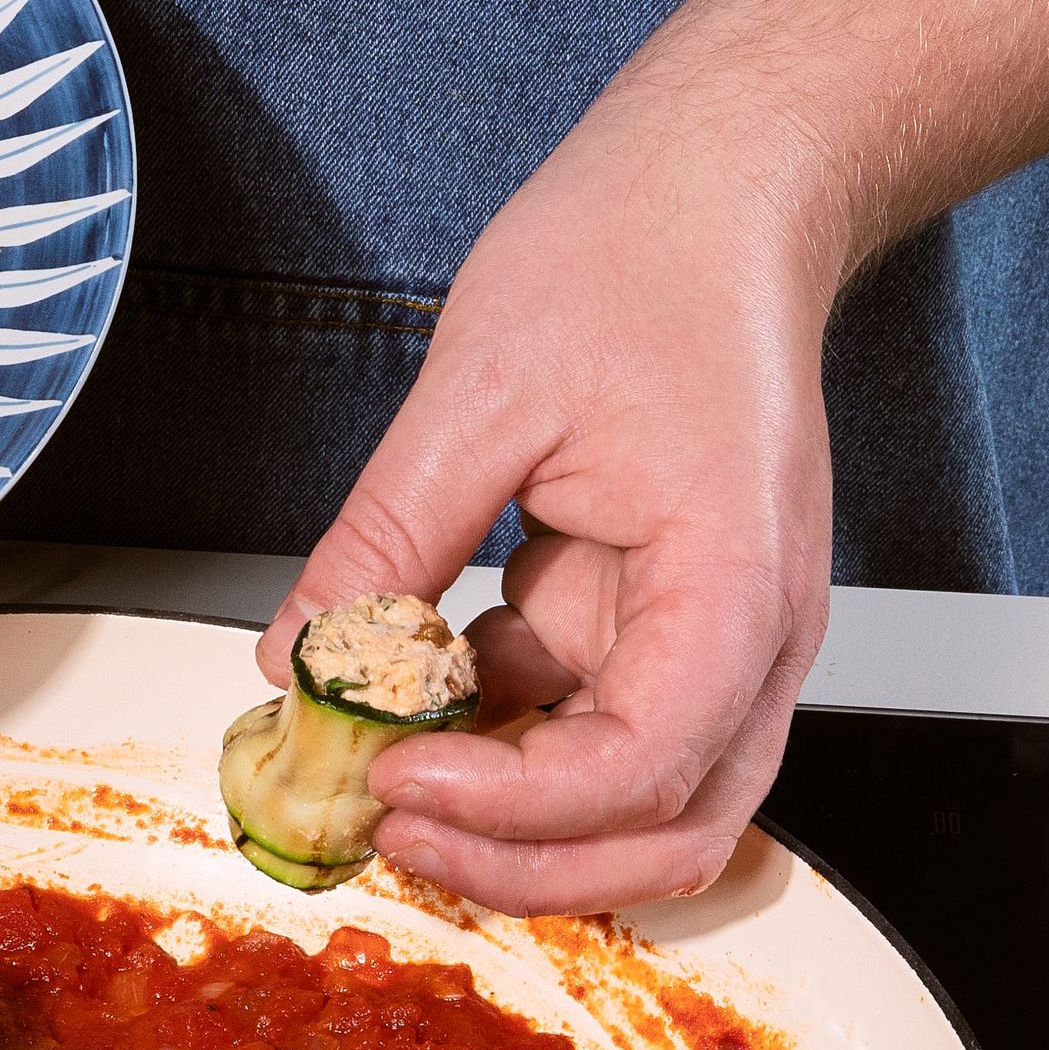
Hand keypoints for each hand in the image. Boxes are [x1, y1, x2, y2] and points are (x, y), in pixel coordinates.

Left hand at [266, 0, 1048, 916]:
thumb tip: (295, 658)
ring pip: (637, 805)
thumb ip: (387, 539)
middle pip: (668, 834)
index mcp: (735, 580)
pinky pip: (593, 731)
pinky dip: (507, 749)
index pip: (642, 767)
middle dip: (522, 864)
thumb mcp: (479, 394)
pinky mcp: (665, 622)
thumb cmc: (638, 255)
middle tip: (382, 827)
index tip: (392, 779)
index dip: (511, 809)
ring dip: (517, 823)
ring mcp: (717, 638)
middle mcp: (754, 636)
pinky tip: (410, 705)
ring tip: (384, 780)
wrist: (722, 185)